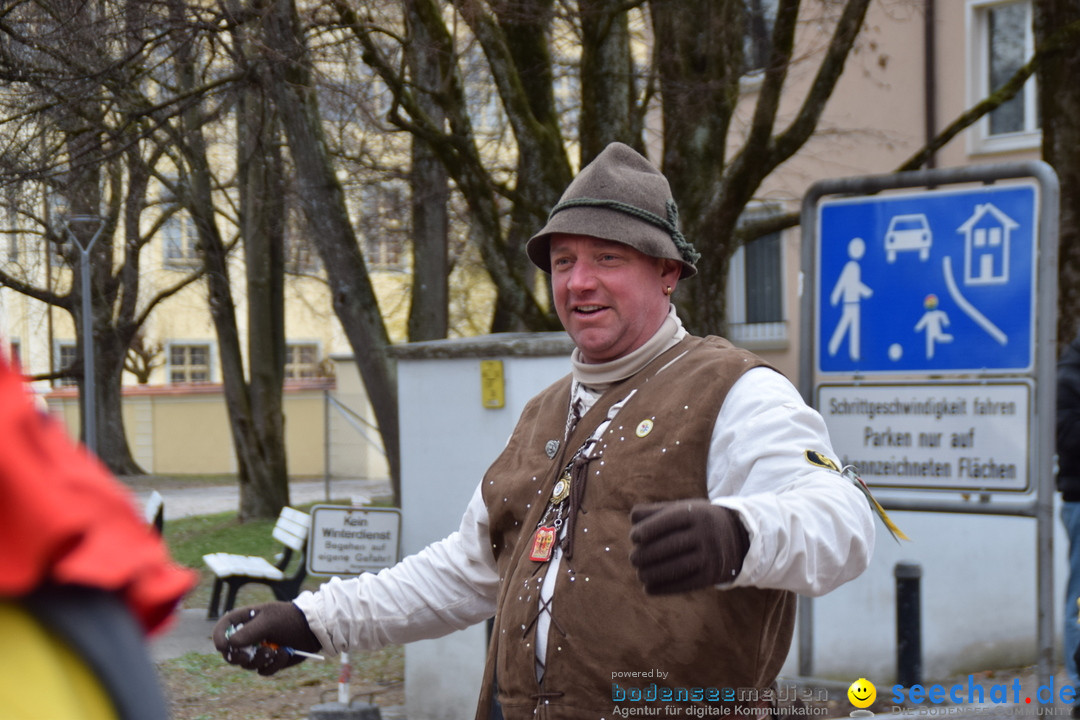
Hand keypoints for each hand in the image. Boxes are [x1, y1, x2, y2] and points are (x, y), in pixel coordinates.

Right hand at [212, 601, 320, 675]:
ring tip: (275, 650)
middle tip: (248, 656)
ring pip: (247, 665)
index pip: (222, 629)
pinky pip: (263, 670)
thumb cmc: (289, 618)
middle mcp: (248, 637)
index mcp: (244, 620)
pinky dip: (273, 664)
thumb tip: (230, 644)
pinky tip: (284, 653)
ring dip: (260, 660)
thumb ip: (249, 631)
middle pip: (230, 654)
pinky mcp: (268, 662)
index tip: (222, 646)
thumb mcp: (269, 620)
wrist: (312, 629)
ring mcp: (257, 650)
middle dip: (238, 657)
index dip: (218, 638)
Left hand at [628, 500, 749, 593]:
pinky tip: (649, 588)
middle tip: (633, 559)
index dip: (648, 530)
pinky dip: (664, 588)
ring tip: (640, 574)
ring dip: (653, 574)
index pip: (668, 521)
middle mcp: (706, 533)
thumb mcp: (682, 510)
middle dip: (647, 554)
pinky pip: (685, 584)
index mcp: (696, 514)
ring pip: (677, 567)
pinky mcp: (712, 575)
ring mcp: (711, 555)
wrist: (736, 537)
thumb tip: (633, 519)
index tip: (633, 538)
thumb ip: (655, 512)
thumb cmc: (696, 522)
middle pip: (671, 545)